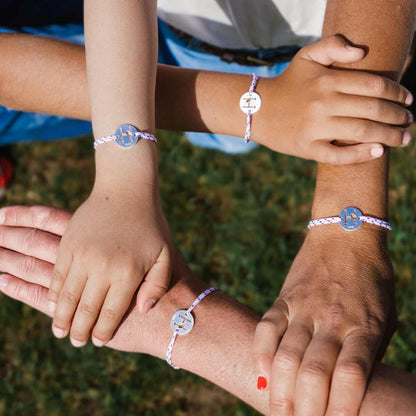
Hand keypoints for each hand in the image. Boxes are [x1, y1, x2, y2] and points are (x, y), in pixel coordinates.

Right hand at [0, 206, 178, 356]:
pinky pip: (57, 276)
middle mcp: (103, 268)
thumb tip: (142, 311)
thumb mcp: (165, 255)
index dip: (103, 332)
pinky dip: (54, 294)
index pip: (111, 314)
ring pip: (67, 298)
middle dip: (79, 332)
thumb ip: (156, 286)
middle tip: (76, 342)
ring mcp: (83, 256)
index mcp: (128, 274)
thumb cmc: (150, 226)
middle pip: (86, 311)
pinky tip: (55, 304)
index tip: (98, 341)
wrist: (126, 191)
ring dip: (61, 318)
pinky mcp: (69, 245)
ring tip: (60, 331)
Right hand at [253, 226, 395, 415]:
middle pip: (313, 373)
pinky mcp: (285, 297)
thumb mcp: (384, 318)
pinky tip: (262, 375)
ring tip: (278, 412)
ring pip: (286, 355)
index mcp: (364, 327)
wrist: (345, 237)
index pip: (351, 377)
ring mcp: (304, 307)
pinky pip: (266, 328)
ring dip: (280, 391)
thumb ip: (366, 353)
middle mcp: (332, 319)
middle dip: (304, 409)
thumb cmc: (372, 281)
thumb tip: (347, 390)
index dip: (341, 409)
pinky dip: (260, 354)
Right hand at [255, 35, 411, 163]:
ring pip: (362, 132)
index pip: (373, 85)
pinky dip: (360, 155)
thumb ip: (333, 45)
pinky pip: (338, 155)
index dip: (397, 93)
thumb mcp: (306, 56)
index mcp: (327, 80)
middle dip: (398, 116)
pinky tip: (378, 152)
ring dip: (389, 136)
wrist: (257, 110)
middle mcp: (323, 103)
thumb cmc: (288, 83)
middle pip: (373, 110)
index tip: (408, 100)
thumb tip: (361, 53)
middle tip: (409, 120)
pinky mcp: (307, 148)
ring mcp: (315, 128)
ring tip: (403, 138)